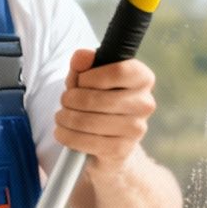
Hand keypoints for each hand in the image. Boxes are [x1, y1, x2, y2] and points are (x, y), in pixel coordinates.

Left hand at [56, 48, 156, 173]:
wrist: (107, 140)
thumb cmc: (97, 100)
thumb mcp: (87, 78)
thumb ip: (83, 65)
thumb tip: (81, 57)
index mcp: (142, 78)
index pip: (118, 71)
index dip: (91, 76)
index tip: (80, 82)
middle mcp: (145, 103)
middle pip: (98, 98)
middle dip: (71, 99)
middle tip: (64, 101)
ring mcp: (136, 129)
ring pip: (89, 121)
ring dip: (66, 118)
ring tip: (61, 116)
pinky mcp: (122, 149)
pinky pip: (88, 142)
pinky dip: (68, 136)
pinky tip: (62, 132)